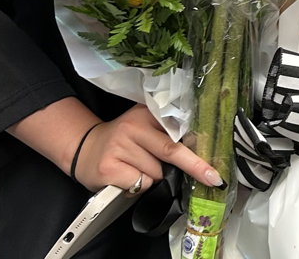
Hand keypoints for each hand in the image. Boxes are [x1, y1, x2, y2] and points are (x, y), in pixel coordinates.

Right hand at [74, 104, 222, 192]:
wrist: (84, 149)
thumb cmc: (123, 141)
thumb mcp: (144, 127)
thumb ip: (166, 132)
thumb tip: (198, 150)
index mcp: (147, 113)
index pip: (178, 129)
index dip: (197, 146)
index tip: (214, 160)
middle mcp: (133, 126)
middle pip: (171, 150)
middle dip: (194, 166)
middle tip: (211, 178)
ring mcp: (119, 147)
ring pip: (156, 172)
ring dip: (154, 177)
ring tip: (137, 167)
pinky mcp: (109, 168)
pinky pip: (140, 184)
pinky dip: (139, 186)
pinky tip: (126, 177)